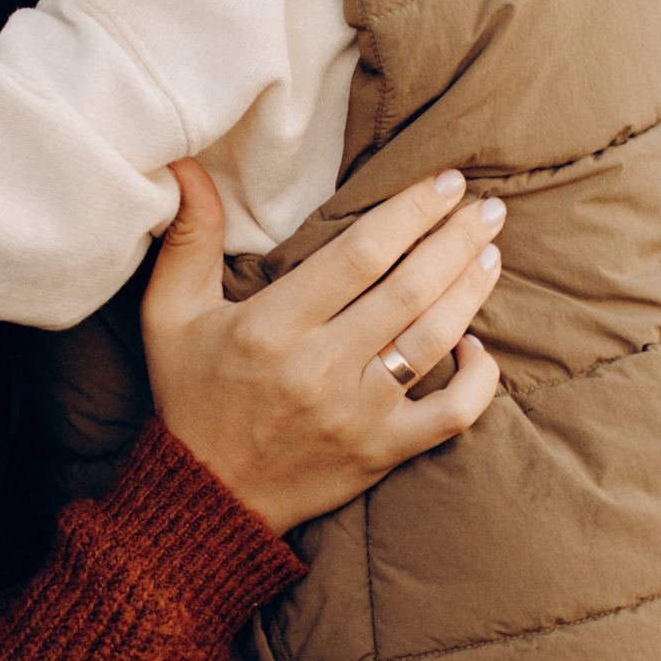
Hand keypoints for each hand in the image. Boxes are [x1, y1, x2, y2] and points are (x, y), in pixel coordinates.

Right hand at [140, 162, 501, 535]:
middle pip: (409, 287)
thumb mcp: (170, 313)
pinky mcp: (381, 452)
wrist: (206, 497)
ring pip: (434, 340)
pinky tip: (478, 346)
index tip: (445, 182)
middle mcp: (319, 369)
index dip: (411, 212)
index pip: (360, 254)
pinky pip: (451, 415)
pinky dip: (478, 380)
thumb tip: (186, 164)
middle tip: (488, 207)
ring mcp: (357, 414)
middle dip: (457, 239)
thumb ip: (189, 237)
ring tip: (490, 253)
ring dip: (471, 290)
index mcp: (271, 327)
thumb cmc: (191, 394)